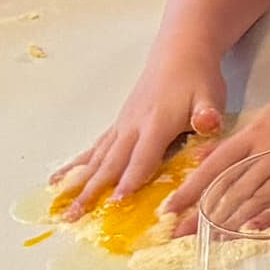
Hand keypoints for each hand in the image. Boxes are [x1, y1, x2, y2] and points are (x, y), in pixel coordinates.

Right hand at [50, 62, 225, 215]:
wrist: (179, 53)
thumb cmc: (197, 78)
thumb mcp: (210, 95)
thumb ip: (207, 113)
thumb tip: (207, 122)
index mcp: (156, 124)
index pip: (142, 157)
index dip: (130, 180)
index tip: (115, 203)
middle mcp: (132, 127)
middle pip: (110, 163)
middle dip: (92, 191)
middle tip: (73, 217)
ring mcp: (121, 126)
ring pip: (96, 158)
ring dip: (79, 184)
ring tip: (61, 208)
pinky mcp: (117, 125)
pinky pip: (94, 149)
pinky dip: (76, 166)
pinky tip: (59, 180)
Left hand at [159, 82, 269, 234]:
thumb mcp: (268, 114)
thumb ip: (236, 142)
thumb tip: (203, 160)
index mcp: (256, 133)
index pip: (214, 167)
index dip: (190, 190)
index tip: (170, 209)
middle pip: (231, 189)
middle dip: (203, 214)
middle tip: (182, 235)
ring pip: (257, 198)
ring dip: (231, 221)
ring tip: (210, 239)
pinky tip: (252, 230)